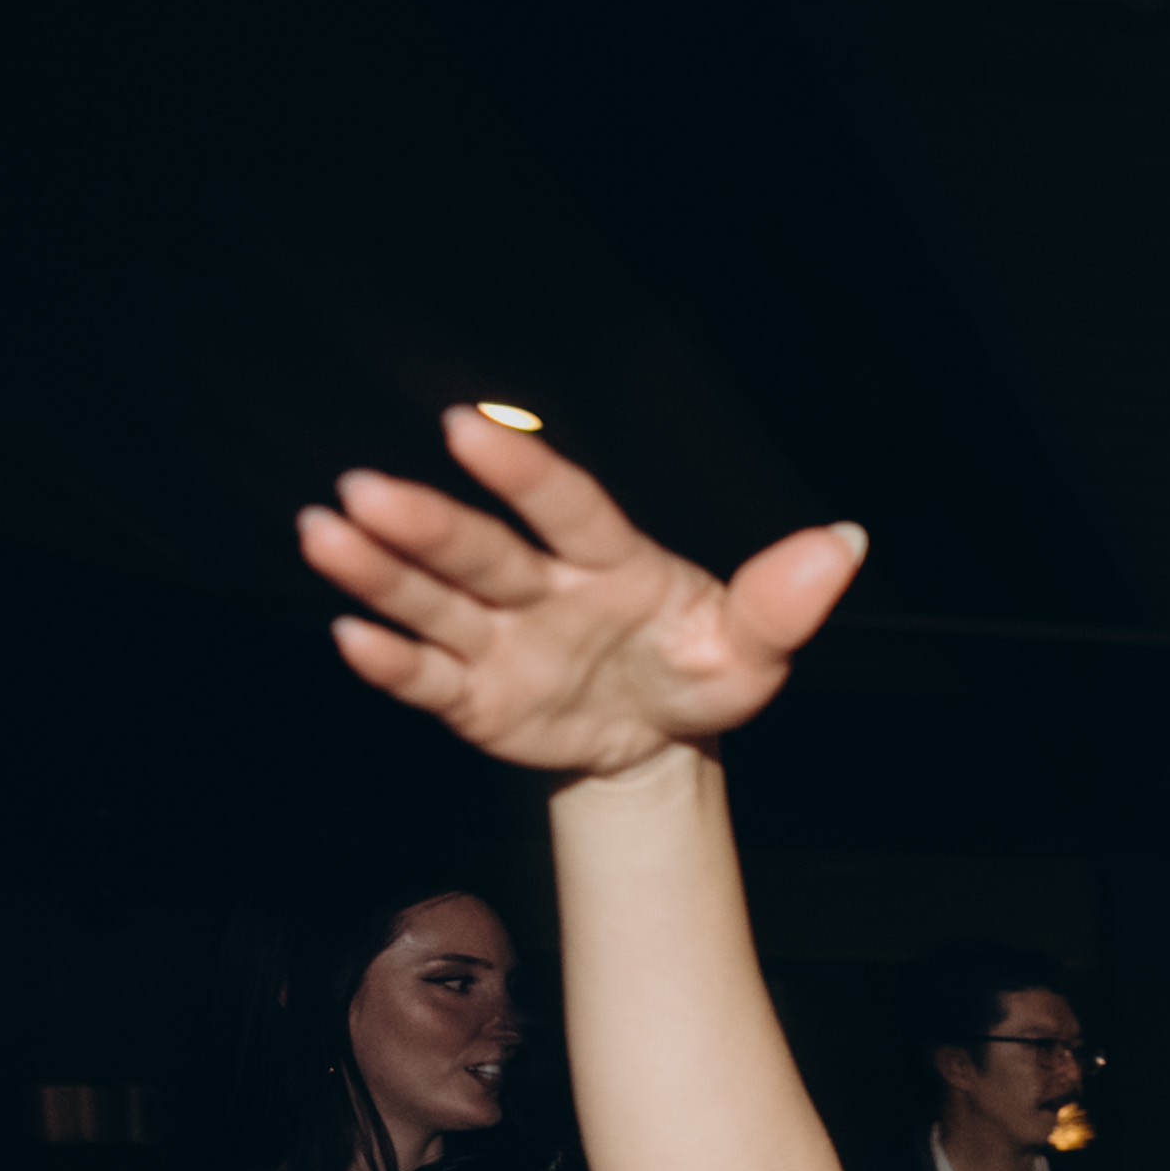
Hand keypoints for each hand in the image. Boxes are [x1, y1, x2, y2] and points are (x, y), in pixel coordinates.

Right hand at [297, 408, 867, 777]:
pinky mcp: (475, 697)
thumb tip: (844, 543)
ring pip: (435, 602)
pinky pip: (429, 678)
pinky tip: (352, 635)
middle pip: (481, 551)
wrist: (658, 742)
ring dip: (380, 572)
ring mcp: (501, 641)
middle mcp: (542, 589)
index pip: (564, 506)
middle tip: (364, 491)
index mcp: (610, 561)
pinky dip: (391, 660)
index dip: (519, 469)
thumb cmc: (696, 672)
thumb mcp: (750, 648)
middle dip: (424, 523)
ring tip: (325, 533)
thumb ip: (784, 600)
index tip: (468, 428)